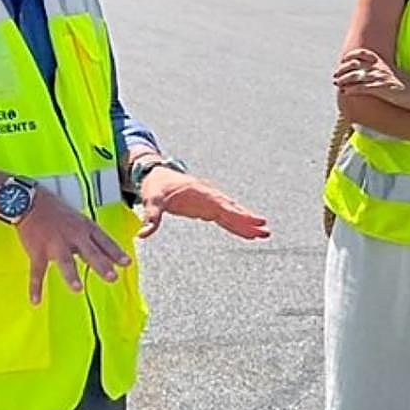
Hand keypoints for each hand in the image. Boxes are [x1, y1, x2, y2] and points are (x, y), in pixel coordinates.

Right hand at [15, 190, 130, 305]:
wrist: (30, 202)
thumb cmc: (55, 210)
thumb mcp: (78, 219)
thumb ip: (90, 236)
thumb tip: (106, 252)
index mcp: (84, 227)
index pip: (104, 241)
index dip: (116, 252)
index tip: (127, 263)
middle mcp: (73, 235)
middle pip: (90, 252)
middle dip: (102, 265)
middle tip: (112, 278)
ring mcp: (55, 244)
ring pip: (65, 261)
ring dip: (71, 275)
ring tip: (77, 288)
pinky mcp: (37, 251)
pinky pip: (37, 271)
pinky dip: (35, 287)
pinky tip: (36, 300)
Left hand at [138, 168, 269, 240]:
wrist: (156, 175)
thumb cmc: (156, 186)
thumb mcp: (152, 200)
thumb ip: (151, 217)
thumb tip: (144, 234)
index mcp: (199, 193)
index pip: (223, 207)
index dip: (240, 215)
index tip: (256, 221)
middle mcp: (208, 196)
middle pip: (232, 210)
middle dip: (249, 221)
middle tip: (266, 231)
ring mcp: (209, 201)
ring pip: (231, 214)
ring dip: (246, 224)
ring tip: (263, 235)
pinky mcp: (207, 207)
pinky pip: (225, 217)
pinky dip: (236, 225)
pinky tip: (247, 233)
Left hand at [333, 48, 409, 108]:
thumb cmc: (408, 87)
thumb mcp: (393, 75)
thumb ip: (381, 72)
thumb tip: (370, 75)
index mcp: (383, 63)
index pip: (363, 53)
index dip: (351, 56)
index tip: (343, 61)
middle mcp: (381, 68)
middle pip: (356, 64)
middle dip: (343, 69)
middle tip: (335, 76)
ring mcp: (381, 78)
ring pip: (357, 76)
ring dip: (344, 80)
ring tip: (337, 84)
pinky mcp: (383, 89)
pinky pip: (364, 88)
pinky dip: (353, 90)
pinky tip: (346, 93)